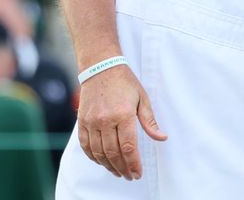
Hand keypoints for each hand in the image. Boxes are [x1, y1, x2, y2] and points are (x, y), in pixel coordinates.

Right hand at [77, 64, 166, 179]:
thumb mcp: (142, 98)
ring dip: (108, 166)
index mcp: (123, 114)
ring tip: (118, 172)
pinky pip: (86, 145)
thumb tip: (162, 138)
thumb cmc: (125, 82)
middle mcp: (105, 120)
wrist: (100, 67)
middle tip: (129, 176)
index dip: (133, 164)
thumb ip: (150, 121)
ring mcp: (91, 121)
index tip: (138, 173)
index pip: (128, 147)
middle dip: (123, 168)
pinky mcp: (82, 121)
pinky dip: (93, 157)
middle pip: (113, 153)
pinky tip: (102, 162)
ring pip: (98, 152)